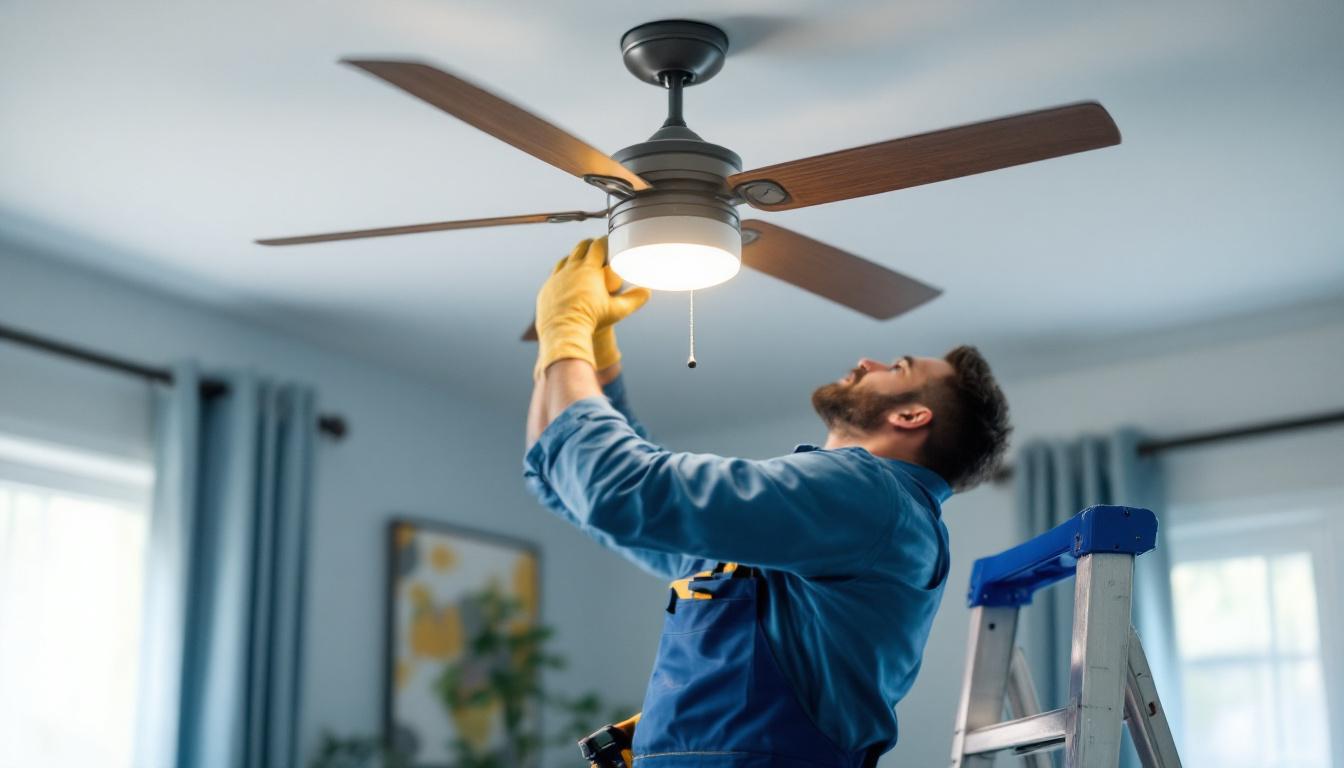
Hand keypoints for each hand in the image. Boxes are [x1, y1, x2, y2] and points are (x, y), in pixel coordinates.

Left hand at [535, 238, 649, 377]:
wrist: (563, 332)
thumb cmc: (592, 320)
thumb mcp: (617, 310)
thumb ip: (634, 300)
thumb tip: (647, 292)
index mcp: (588, 269)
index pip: (597, 246)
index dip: (605, 241)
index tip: (610, 241)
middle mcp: (570, 269)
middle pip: (581, 247)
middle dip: (590, 245)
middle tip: (598, 248)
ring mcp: (556, 277)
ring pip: (566, 259)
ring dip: (574, 257)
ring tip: (582, 262)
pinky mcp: (546, 288)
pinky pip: (554, 274)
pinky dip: (562, 273)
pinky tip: (567, 279)